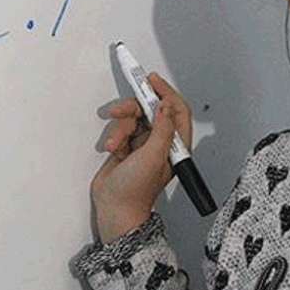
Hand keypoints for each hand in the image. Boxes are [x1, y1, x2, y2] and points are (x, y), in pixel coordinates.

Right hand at [89, 73, 192, 242]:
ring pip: (131, 118)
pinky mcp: (126, 146)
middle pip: (150, 110)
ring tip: (115, 144)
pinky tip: (113, 150)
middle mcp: (161, 142)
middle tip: (121, 111)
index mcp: (175, 145)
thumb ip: (162, 129)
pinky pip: (120, 128)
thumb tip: (165, 106)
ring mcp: (143, 144)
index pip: (176, 110)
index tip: (151, 81)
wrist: (114, 208)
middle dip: (133, 110)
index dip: (165, 92)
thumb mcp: (153, 157)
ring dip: (120, 129)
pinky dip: (114, 136)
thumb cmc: (136, 192)